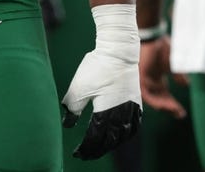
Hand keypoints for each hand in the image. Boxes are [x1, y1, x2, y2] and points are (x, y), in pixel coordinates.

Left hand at [61, 5, 142, 159]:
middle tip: (88, 154)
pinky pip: (135, 124)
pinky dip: (128, 133)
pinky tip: (122, 134)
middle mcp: (121, 114)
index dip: (87, 148)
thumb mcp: (78, 88)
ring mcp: (131, 108)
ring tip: (103, 147)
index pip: (96, 138)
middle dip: (98, 149)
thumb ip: (72, 108)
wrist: (118, 50)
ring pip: (124, 135)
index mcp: (106, 113)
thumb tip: (67, 123)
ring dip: (113, 144)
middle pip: (110, 140)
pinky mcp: (136, 101)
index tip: (77, 153)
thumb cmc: (96, 67)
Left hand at [139, 36, 185, 117]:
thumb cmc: (162, 48)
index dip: (173, 104)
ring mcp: (144, 80)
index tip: (182, 113)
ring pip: (153, 99)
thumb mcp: (174, 65)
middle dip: (169, 107)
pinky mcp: (140, 78)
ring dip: (163, 106)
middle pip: (159, 99)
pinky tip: (163, 106)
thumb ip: (179, 76)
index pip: (165, 95)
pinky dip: (155, 101)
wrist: (154, 38)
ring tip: (174, 110)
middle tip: (180, 114)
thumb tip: (186, 85)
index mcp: (157, 77)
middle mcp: (150, 80)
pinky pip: (146, 94)